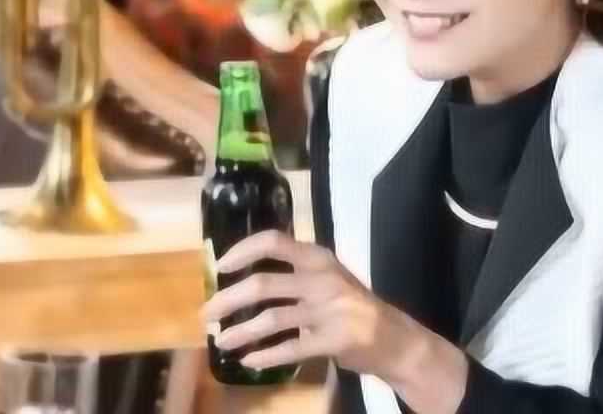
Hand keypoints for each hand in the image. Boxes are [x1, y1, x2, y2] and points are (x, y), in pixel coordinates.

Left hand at [200, 230, 416, 377]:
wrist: (396, 340)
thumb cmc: (353, 306)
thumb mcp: (327, 278)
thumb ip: (293, 274)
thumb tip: (240, 279)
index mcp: (318, 258)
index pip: (274, 241)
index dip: (242, 250)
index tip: (220, 266)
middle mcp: (322, 278)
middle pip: (263, 284)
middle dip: (228, 300)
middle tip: (207, 314)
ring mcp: (330, 310)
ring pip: (271, 319)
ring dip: (240, 331)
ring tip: (222, 341)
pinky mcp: (334, 340)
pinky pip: (290, 348)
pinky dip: (265, 356)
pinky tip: (248, 361)